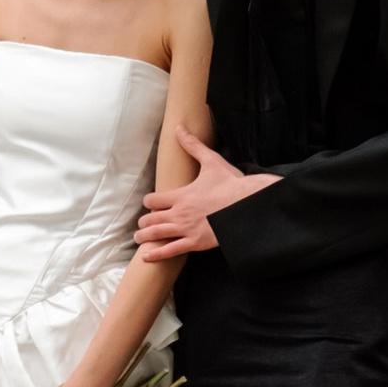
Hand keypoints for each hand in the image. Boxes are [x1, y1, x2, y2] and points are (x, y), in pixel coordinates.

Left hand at [139, 134, 275, 260]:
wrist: (248, 204)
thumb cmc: (231, 184)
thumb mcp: (211, 161)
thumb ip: (192, 146)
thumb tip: (180, 128)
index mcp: (181, 194)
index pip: (153, 200)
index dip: (149, 202)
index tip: (151, 204)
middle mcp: (180, 213)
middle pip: (151, 218)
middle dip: (145, 221)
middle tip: (142, 225)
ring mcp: (187, 229)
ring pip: (157, 234)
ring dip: (145, 237)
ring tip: (138, 239)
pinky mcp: (196, 243)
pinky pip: (171, 250)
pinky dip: (157, 254)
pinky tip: (147, 257)